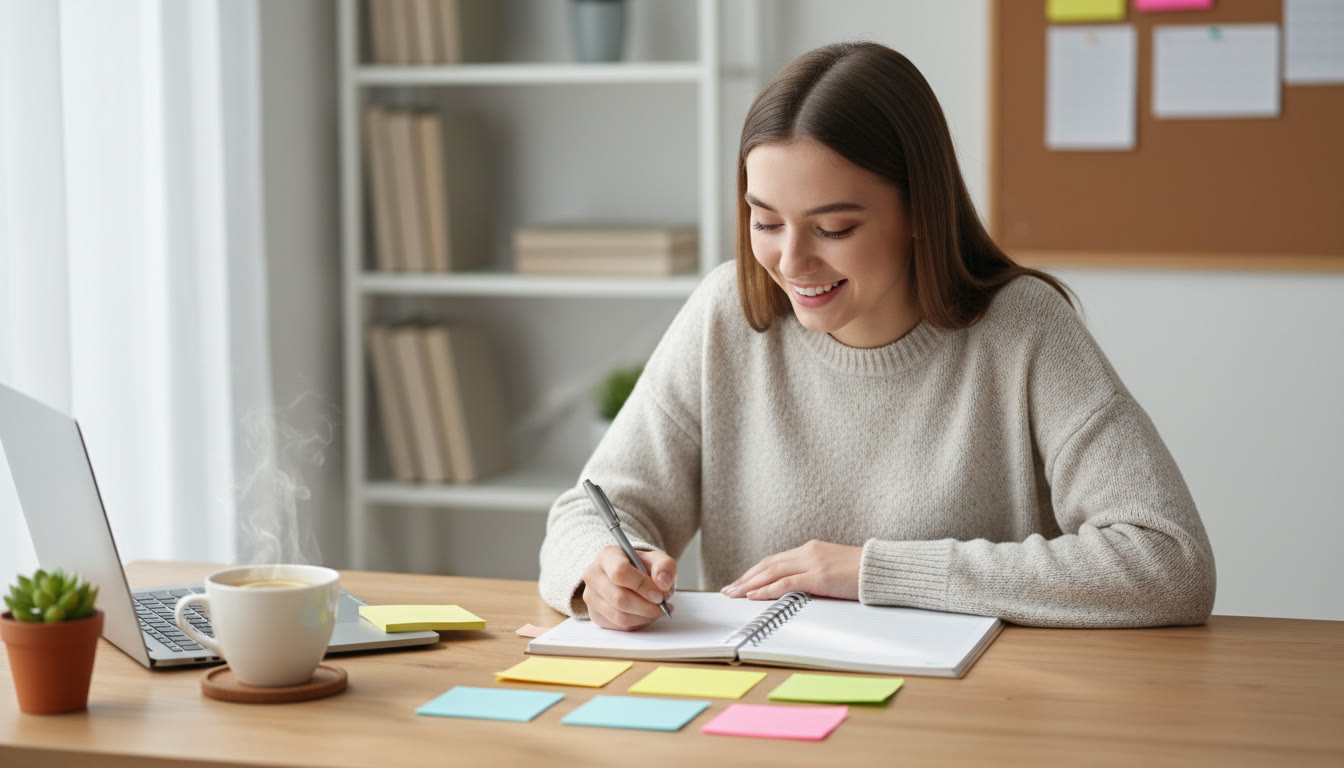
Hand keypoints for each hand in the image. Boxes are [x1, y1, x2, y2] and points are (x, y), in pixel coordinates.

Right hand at [581, 545, 676, 630]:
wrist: (628, 576)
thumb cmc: (641, 567)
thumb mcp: (658, 560)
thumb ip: (665, 566)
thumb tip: (662, 582)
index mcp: (607, 556)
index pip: (620, 572)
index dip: (641, 586)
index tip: (659, 595)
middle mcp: (593, 575)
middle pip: (619, 598)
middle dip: (646, 607)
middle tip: (662, 606)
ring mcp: (590, 596)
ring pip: (619, 616)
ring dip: (644, 617)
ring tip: (657, 611)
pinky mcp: (594, 614)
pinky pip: (618, 626)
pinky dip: (637, 623)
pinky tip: (645, 615)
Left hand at [721, 540, 861, 600]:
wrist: (884, 568)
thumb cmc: (863, 572)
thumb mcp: (833, 569)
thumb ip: (814, 574)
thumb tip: (798, 589)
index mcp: (810, 549)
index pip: (774, 560)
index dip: (755, 572)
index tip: (741, 582)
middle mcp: (808, 552)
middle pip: (768, 565)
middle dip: (746, 578)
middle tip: (729, 589)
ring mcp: (813, 563)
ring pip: (772, 572)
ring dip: (750, 584)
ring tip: (734, 593)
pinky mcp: (819, 577)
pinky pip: (786, 583)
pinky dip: (767, 590)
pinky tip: (754, 595)